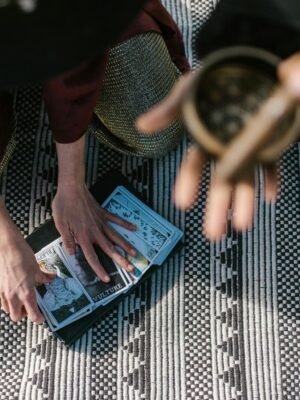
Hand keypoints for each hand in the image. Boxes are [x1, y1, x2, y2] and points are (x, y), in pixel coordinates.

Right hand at [0, 224, 53, 321]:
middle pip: (16, 317)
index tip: (41, 317)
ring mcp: (3, 292)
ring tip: (20, 300)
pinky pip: (0, 300)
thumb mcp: (36, 267)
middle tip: (29, 307)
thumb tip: (50, 278)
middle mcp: (14, 295)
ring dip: (14, 308)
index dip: (38, 318)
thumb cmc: (21, 255)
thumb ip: (43, 277)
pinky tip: (11, 292)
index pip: (32, 315)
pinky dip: (6, 300)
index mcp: (26, 292)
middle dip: (23, 315)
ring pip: (7, 310)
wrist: (6, 247)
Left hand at [52, 183, 136, 281]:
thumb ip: (68, 240)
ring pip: (116, 236)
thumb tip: (72, 254)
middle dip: (120, 260)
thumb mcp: (60, 224)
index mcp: (84, 236)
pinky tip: (134, 228)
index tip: (107, 279)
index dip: (99, 269)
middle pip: (110, 249)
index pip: (92, 257)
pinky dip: (126, 224)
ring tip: (135, 254)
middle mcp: (95, 231)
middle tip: (131, 269)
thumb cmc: (64, 206)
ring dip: (126, 246)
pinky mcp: (104, 213)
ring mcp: (101, 222)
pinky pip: (117, 220)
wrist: (72, 188)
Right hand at [136, 72, 277, 239]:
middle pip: (220, 182)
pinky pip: (272, 163)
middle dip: (216, 208)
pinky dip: (272, 180)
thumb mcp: (187, 90)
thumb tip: (141, 126)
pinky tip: (271, 196)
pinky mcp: (270, 138)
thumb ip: (168, 110)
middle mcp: (225, 146)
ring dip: (244, 202)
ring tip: (241, 225)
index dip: (188, 184)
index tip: (182, 204)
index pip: (193, 166)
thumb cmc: (214, 76)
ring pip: (245, 179)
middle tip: (213, 234)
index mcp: (203, 137)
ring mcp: (248, 144)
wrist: (246, 63)